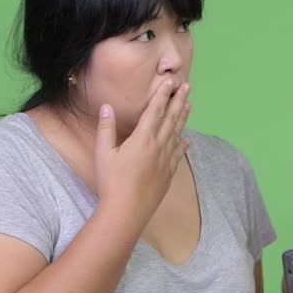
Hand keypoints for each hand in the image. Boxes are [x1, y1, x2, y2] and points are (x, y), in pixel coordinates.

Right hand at [95, 80, 190, 219]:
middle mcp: (158, 146)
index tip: (170, 81)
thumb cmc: (111, 182)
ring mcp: (166, 160)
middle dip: (178, 100)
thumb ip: (106, 128)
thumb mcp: (103, 153)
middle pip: (171, 118)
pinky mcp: (168, 173)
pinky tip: (186, 139)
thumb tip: (107, 107)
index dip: (163, 94)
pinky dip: (183, 143)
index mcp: (142, 138)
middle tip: (187, 86)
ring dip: (183, 118)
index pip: (155, 110)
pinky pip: (178, 154)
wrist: (127, 211)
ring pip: (177, 133)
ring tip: (189, 105)